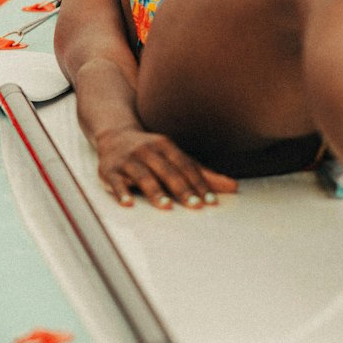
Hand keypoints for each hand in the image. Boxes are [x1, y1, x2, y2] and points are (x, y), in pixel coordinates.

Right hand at [95, 127, 237, 209]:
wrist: (114, 135)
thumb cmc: (152, 151)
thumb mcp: (176, 157)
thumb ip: (203, 173)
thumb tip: (233, 187)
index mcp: (166, 146)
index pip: (185, 166)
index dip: (199, 183)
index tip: (210, 201)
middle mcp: (147, 150)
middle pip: (167, 171)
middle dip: (182, 189)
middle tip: (195, 206)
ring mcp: (128, 160)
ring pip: (143, 176)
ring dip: (155, 191)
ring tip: (167, 206)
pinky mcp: (109, 170)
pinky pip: (115, 182)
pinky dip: (121, 193)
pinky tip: (128, 204)